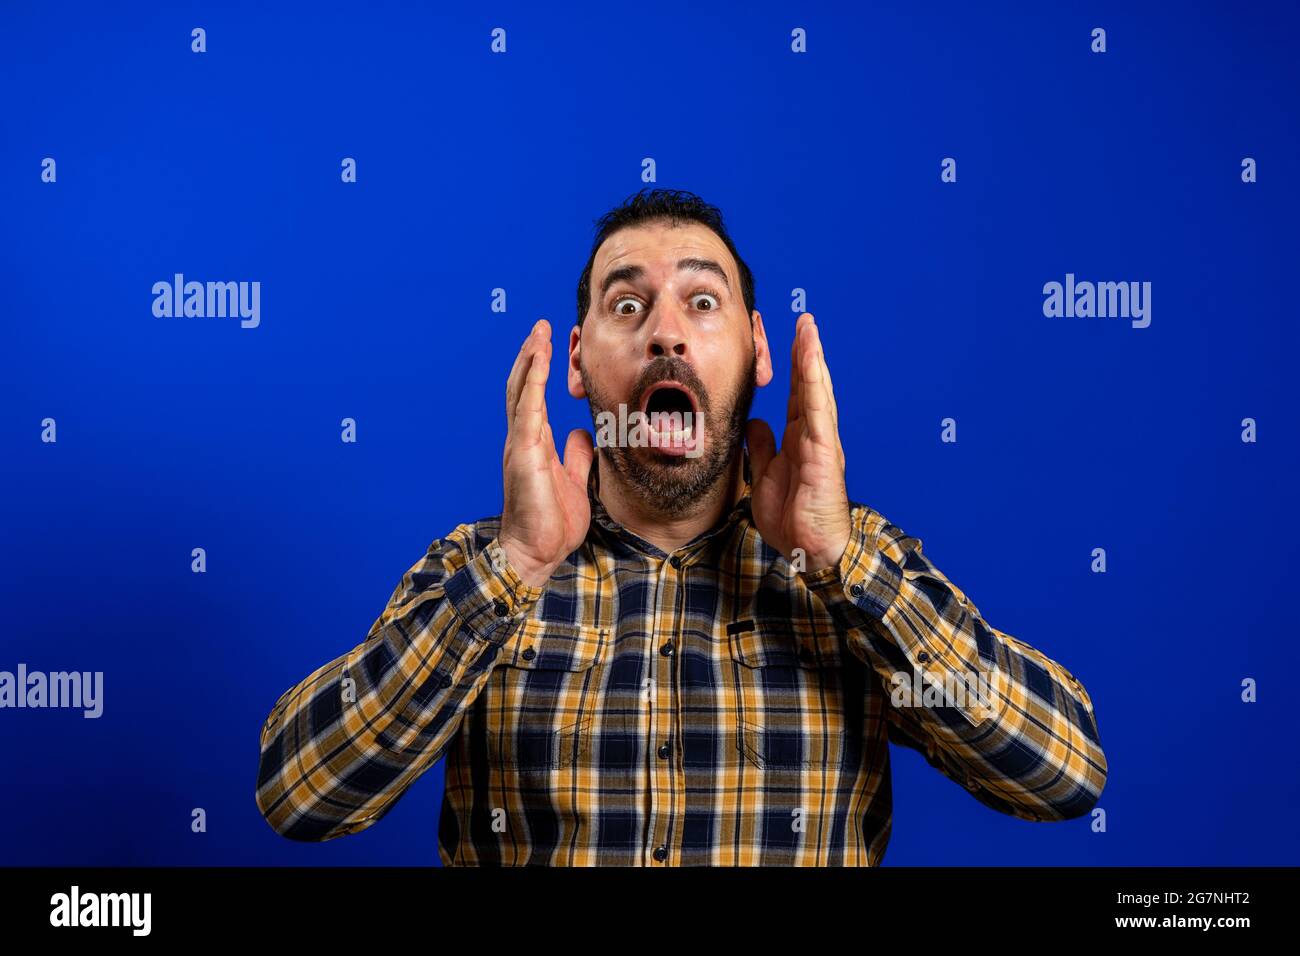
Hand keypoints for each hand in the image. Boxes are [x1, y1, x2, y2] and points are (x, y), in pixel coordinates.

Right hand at [497, 319, 594, 587]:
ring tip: (539, 332)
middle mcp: (523, 439)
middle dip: (532, 354)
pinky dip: (533, 380)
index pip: (534, 397)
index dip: (540, 370)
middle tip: (542, 326)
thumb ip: (576, 455)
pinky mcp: (523, 453)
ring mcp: (519, 444)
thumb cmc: (552, 523)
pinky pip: (527, 408)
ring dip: (530, 358)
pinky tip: (539, 359)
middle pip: (524, 386)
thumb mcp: (574, 480)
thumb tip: (583, 432)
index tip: (551, 344)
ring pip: (522, 390)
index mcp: (534, 444)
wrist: (536, 553)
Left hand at [746, 313, 851, 573]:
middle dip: (805, 351)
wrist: (810, 549)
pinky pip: (819, 413)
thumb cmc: (793, 518)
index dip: (793, 366)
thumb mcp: (765, 476)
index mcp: (799, 439)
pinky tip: (813, 363)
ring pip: (817, 391)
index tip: (788, 338)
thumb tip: (754, 424)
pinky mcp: (823, 453)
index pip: (797, 394)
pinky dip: (816, 386)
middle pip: (809, 385)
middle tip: (803, 320)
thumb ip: (762, 448)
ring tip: (808, 328)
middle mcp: (813, 435)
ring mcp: (821, 442)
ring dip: (812, 358)